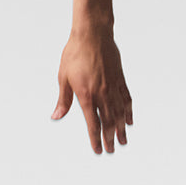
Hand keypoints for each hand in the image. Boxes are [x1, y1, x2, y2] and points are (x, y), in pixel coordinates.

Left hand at [52, 27, 133, 153]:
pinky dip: (128, 112)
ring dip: (121, 129)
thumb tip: (56, 117)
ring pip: (120, 113)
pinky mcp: (120, 79)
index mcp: (86, 95)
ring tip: (123, 141)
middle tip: (110, 150)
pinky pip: (126, 99)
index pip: (93, 123)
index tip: (98, 150)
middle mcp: (102, 93)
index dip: (95, 139)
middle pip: (109, 122)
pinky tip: (128, 121)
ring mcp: (113, 86)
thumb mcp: (63, 78)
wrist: (93, 34)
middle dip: (109, 138)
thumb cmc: (75, 54)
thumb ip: (63, 100)